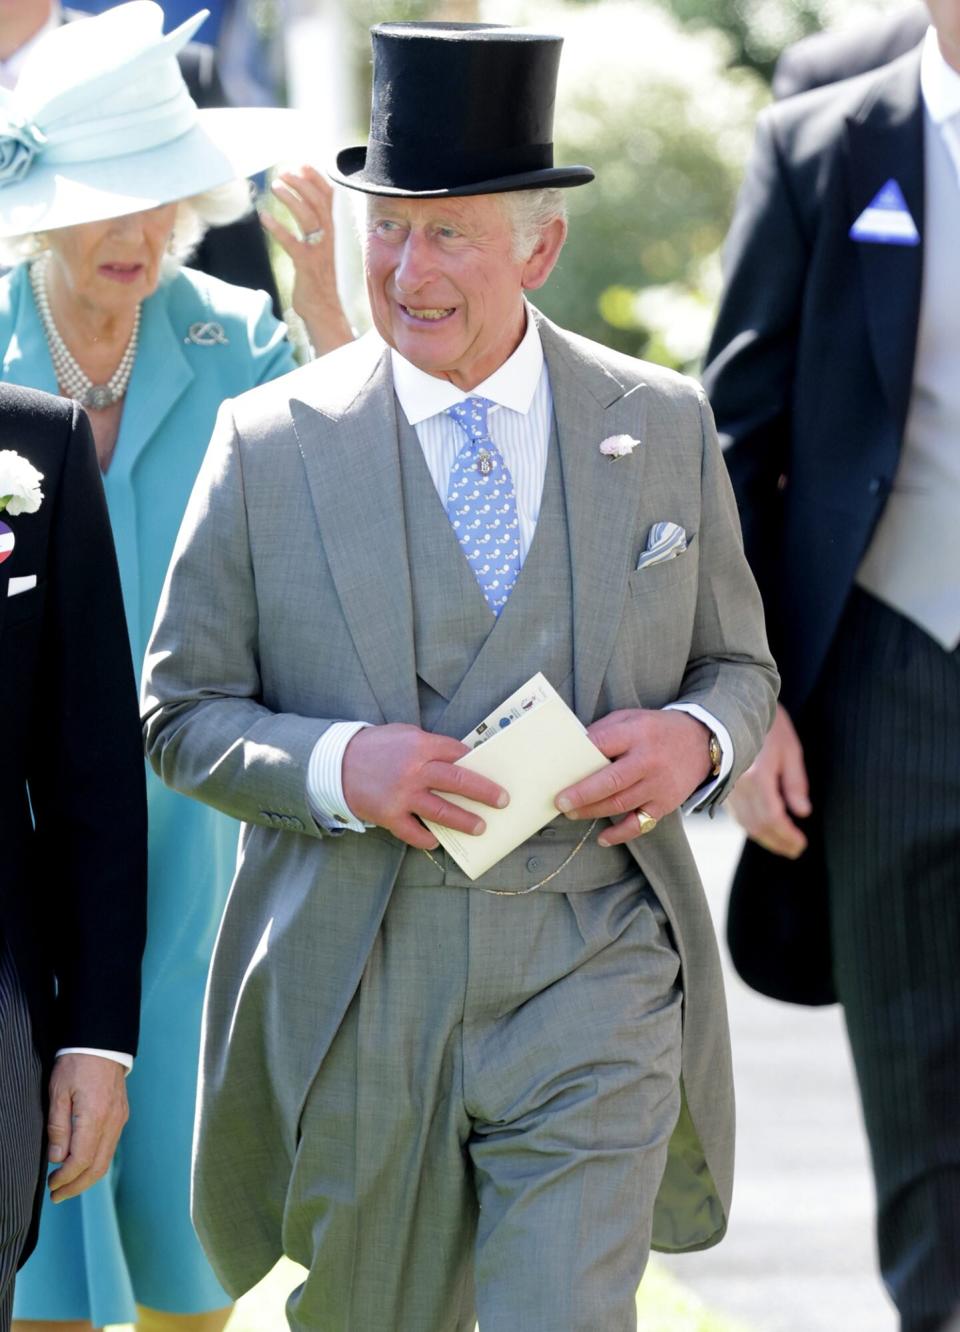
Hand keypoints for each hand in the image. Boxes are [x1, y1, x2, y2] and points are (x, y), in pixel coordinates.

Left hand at [46, 1053, 127, 1202]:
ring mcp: (120, 1119)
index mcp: (95, 1117)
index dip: (65, 1178)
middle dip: (77, 1186)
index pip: (80, 1160)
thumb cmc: (77, 1063)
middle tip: (58, 1196)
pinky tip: (82, 1164)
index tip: (51, 1184)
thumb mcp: (58, 1092)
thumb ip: (58, 1127)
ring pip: (106, 1159)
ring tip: (67, 1185)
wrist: (102, 1043)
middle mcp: (112, 1122)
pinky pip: (110, 1147)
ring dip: (87, 1177)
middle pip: (97, 1167)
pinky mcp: (121, 1116)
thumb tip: (56, 1157)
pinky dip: (96, 1162)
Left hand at [260, 165, 353, 354]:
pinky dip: (277, 228)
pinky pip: (291, 242)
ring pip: (308, 217)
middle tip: (284, 173)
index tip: (303, 165)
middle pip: (320, 203)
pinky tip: (264, 217)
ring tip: (275, 185)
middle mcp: (331, 240)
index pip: (331, 200)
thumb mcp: (325, 254)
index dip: (318, 180)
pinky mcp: (307, 266)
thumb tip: (309, 213)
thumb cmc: (323, 283)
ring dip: (291, 198)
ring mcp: (320, 253)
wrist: (327, 313)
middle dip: (302, 183)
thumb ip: (320, 233)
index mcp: (337, 235)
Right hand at [341, 723, 509, 849]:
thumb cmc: (375, 747)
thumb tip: (460, 759)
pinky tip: (438, 841)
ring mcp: (402, 795)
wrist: (337, 764)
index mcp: (420, 746)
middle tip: (502, 801)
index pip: (459, 754)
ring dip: (465, 821)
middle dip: (485, 793)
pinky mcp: (389, 815)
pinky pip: (414, 833)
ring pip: (442, 811)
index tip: (492, 772)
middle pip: (459, 782)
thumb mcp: (404, 734)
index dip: (478, 763)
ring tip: (481, 827)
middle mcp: (414, 771)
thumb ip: (430, 746)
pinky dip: (427, 839)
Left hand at [555, 708, 712, 846]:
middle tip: (559, 802)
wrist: (700, 742)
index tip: (558, 765)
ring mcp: (658, 785)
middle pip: (611, 780)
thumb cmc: (655, 730)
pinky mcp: (665, 804)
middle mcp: (649, 760)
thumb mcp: (631, 718)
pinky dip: (620, 833)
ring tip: (571, 813)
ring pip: (620, 803)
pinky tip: (602, 838)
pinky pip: (640, 824)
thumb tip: (572, 749)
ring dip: (593, 811)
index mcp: (637, 733)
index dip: (580, 754)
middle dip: (582, 793)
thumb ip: (604, 731)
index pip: (603, 743)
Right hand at [728, 703, 810, 857]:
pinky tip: (764, 828)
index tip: (802, 844)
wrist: (731, 708)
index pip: (773, 817)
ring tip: (783, 845)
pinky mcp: (722, 785)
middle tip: (795, 850)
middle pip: (758, 826)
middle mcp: (738, 786)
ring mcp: (727, 787)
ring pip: (745, 823)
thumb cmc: (767, 723)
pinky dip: (752, 826)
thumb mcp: (789, 749)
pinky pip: (737, 814)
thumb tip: (802, 812)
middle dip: (778, 842)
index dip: (787, 835)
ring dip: (765, 838)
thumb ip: (795, 783)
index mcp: (757, 777)